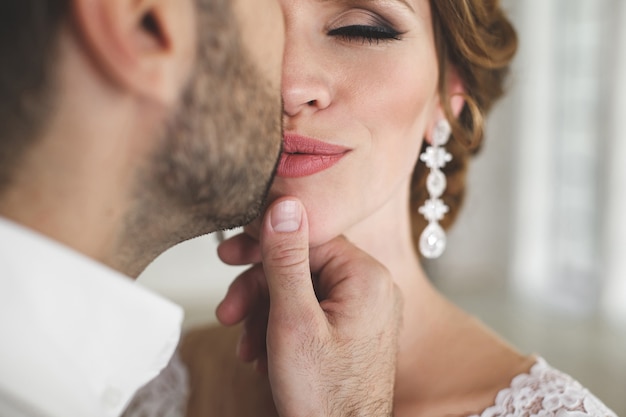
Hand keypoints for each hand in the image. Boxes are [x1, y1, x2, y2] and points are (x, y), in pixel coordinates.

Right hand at [217, 198, 401, 416]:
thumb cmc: (324, 396)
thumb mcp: (293, 320)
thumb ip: (286, 259)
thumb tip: (284, 205)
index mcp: (366, 277)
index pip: (308, 238)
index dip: (264, 244)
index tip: (231, 252)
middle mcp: (371, 289)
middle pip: (302, 266)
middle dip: (259, 290)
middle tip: (228, 309)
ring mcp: (363, 312)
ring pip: (302, 292)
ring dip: (265, 314)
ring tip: (244, 343)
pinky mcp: (353, 331)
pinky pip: (311, 313)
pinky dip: (282, 328)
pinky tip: (262, 352)